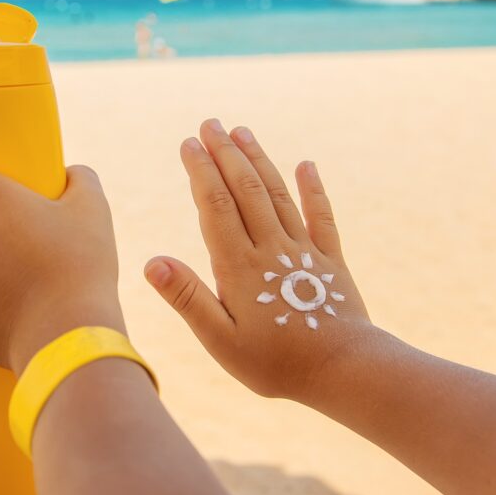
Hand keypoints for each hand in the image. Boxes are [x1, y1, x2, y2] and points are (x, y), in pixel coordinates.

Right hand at [144, 119, 377, 401]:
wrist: (344, 370)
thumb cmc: (276, 363)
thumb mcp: (221, 341)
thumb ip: (188, 298)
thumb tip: (152, 262)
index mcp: (239, 266)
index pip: (215, 206)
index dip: (201, 172)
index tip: (188, 143)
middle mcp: (270, 249)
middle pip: (245, 190)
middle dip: (226, 153)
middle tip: (211, 123)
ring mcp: (303, 251)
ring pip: (278, 195)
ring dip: (259, 161)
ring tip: (243, 132)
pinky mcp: (330, 261)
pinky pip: (321, 216)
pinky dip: (312, 188)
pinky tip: (306, 164)